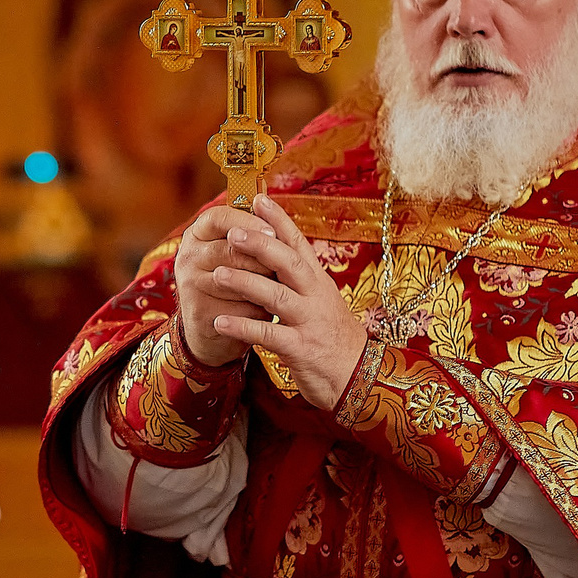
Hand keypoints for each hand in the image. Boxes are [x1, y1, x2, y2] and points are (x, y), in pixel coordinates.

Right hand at [172, 203, 277, 366]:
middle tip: (282, 267)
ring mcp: (190, 285)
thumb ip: (251, 233)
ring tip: (278, 288)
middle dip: (262, 259)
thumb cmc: (234, 280)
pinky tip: (265, 310)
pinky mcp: (199, 312)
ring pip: (235, 280)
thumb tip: (274, 211)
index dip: (247, 222)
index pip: (218, 217)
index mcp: (197, 234)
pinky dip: (257, 309)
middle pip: (230, 250)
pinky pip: (236, 306)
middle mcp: (188, 256)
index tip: (272, 232)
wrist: (214, 327)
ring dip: (262, 285)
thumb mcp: (238, 252)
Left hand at [202, 195, 369, 411]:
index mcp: (320, 283)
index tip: (259, 198)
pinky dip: (243, 328)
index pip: (299, 245)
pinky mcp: (301, 349)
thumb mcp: (322, 303)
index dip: (280, 221)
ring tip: (218, 274)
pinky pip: (269, 336)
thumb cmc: (334, 339)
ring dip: (246, 283)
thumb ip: (301, 281)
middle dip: (261, 246)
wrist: (360, 378)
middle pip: (289, 263)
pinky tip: (220, 322)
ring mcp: (310, 322)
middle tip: (233, 232)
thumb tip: (278, 254)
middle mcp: (317, 297)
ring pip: (277, 296)